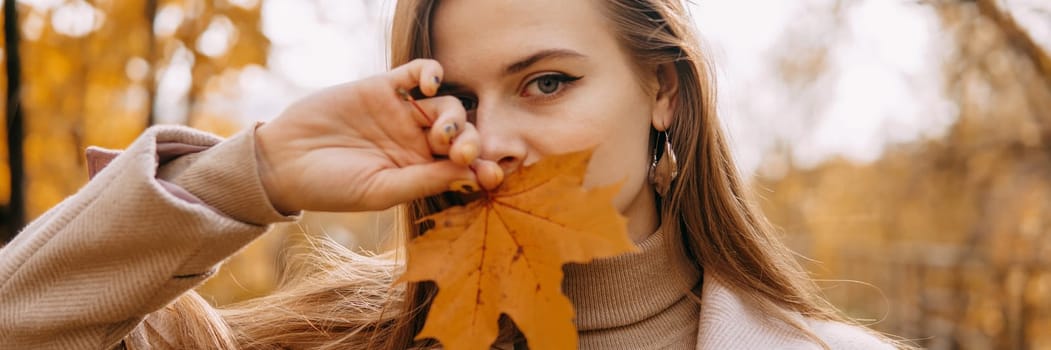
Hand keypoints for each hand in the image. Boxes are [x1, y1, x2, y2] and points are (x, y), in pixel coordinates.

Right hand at [254, 59, 503, 212]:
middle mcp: (417, 141)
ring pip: (447, 104)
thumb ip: (425, 181)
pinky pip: (418, 72)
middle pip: (462, 133)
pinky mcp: (384, 87)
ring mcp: (403, 112)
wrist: (283, 162)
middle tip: (462, 152)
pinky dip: (432, 72)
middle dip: (471, 142)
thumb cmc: (331, 187)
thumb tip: (471, 173)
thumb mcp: (381, 190)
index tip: (492, 175)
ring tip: (440, 133)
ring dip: (453, 116)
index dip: (483, 168)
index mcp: (422, 171)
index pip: (464, 166)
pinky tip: (431, 84)